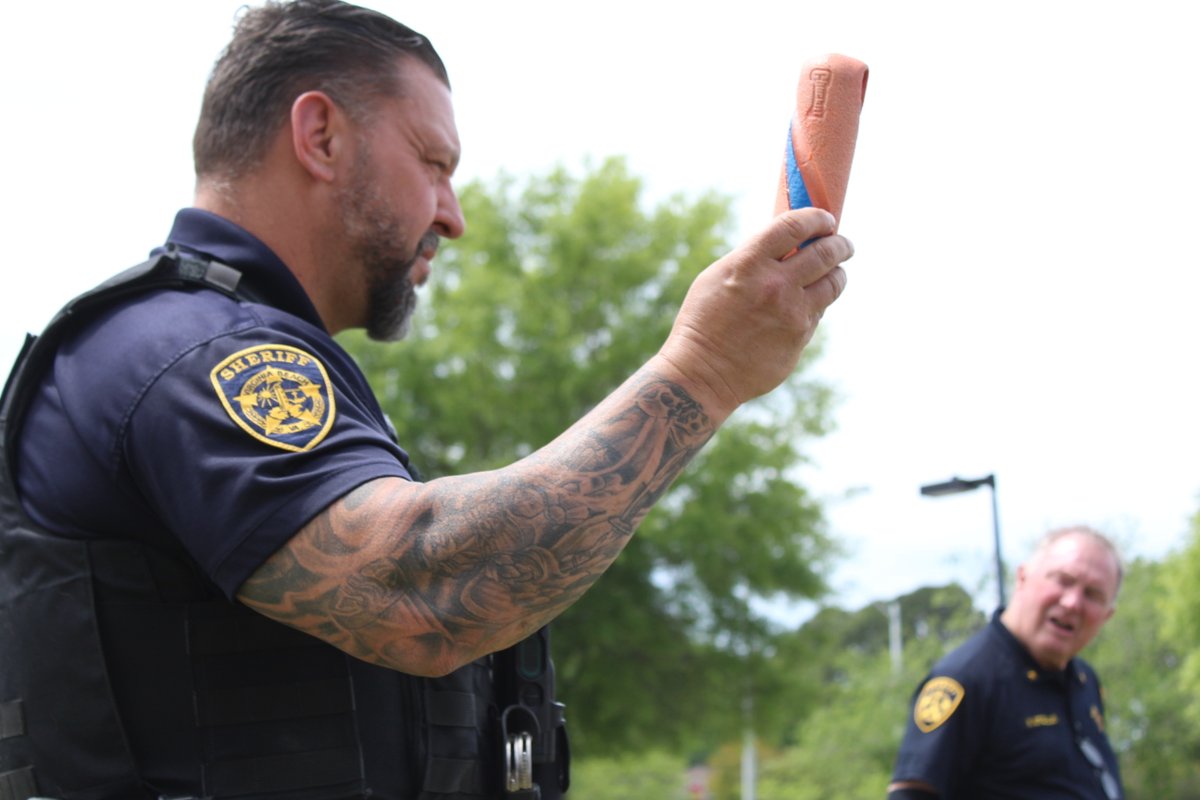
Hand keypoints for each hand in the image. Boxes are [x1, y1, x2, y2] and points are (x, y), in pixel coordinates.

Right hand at [655, 207, 851, 414]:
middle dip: (840, 243)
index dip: (816, 217)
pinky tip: (809, 302)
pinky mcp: (800, 336)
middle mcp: (775, 284)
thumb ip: (752, 258)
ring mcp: (792, 311)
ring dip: (838, 272)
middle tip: (843, 243)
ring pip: (834, 282)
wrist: (703, 372)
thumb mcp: (718, 277)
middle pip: (826, 252)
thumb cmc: (703, 322)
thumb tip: (787, 246)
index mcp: (748, 263)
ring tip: (836, 271)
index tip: (825, 219)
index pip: (794, 225)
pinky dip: (819, 301)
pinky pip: (820, 310)